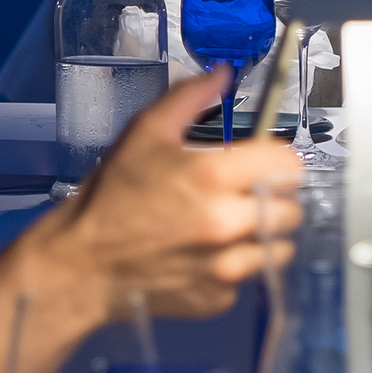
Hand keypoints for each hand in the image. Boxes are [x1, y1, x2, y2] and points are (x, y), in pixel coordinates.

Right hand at [35, 68, 301, 321]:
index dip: (277, 160)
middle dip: (272, 199)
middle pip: (292, 208)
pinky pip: (251, 278)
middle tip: (243, 196)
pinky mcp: (219, 299)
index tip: (261, 163)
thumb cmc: (110, 197)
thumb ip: (190, 97)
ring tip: (229, 228)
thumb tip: (224, 73)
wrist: (79, 267)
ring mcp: (225, 267)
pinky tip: (207, 257)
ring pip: (279, 247)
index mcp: (214, 176)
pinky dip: (237, 268)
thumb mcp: (144, 133)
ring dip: (262, 236)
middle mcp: (228, 223)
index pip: (289, 165)